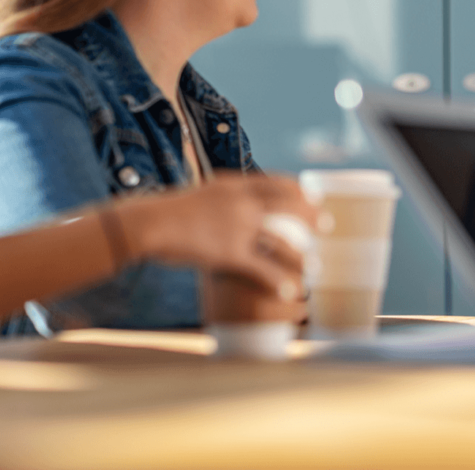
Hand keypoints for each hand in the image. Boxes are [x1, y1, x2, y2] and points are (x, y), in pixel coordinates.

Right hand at [115, 172, 313, 299]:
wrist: (147, 223)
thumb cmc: (169, 210)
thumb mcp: (202, 193)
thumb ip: (224, 196)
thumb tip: (236, 200)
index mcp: (236, 185)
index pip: (278, 182)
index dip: (300, 190)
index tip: (313, 195)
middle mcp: (243, 203)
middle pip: (289, 208)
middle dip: (312, 216)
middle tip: (327, 225)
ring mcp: (239, 228)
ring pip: (282, 242)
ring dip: (302, 255)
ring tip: (314, 267)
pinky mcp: (230, 253)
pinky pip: (262, 269)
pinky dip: (279, 281)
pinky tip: (291, 292)